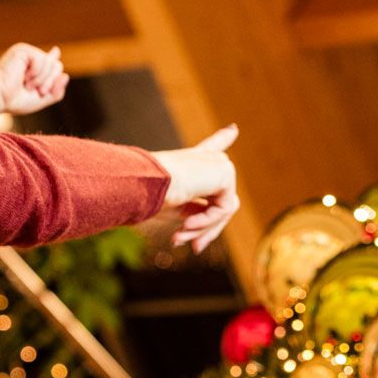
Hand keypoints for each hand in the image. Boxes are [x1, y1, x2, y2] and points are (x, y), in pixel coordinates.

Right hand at [0, 43, 67, 114]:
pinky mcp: (23, 49)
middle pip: (57, 66)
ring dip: (42, 79)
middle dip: (50, 82)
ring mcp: (27, 52)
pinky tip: (24, 77)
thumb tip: (65, 76)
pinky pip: (42, 59)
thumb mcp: (40, 99)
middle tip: (37, 91)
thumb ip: (56, 91)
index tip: (55, 51)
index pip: (49, 61)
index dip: (53, 58)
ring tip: (28, 85)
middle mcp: (30, 58)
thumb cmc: (13, 100)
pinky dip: (36, 73)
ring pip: (52, 63)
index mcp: (32, 69)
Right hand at [151, 125, 240, 253]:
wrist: (144, 184)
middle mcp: (207, 158)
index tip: (233, 129)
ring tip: (180, 236)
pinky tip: (186, 223)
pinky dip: (207, 222)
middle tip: (193, 248)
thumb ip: (197, 212)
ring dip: (204, 228)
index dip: (222, 138)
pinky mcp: (225, 173)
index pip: (210, 147)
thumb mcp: (175, 208)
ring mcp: (218, 164)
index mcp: (191, 160)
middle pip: (219, 201)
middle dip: (206, 228)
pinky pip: (224, 209)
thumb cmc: (149, 195)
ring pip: (223, 209)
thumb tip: (214, 229)